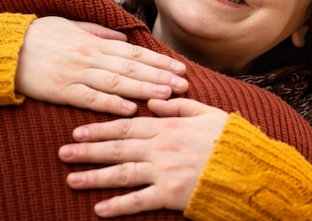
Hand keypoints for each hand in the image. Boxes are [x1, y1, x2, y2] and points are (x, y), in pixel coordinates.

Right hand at [15, 16, 187, 114]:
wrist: (4, 48)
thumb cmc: (39, 36)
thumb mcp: (71, 26)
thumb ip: (100, 33)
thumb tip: (125, 40)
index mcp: (94, 42)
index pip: (135, 53)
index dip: (159, 61)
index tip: (179, 68)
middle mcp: (90, 57)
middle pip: (132, 68)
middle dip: (160, 76)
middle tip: (184, 84)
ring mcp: (77, 74)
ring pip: (117, 82)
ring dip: (143, 89)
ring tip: (167, 95)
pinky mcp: (62, 90)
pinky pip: (90, 98)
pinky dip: (110, 104)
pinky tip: (129, 109)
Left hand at [58, 98, 229, 217]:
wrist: (249, 167)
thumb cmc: (229, 140)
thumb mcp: (207, 113)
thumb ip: (179, 106)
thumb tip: (154, 102)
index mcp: (168, 126)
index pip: (126, 125)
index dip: (100, 128)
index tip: (78, 130)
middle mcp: (161, 147)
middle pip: (117, 147)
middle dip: (88, 150)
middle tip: (63, 153)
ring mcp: (164, 171)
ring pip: (122, 172)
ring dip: (94, 176)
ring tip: (71, 178)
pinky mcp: (171, 194)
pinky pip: (140, 201)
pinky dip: (118, 206)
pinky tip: (99, 209)